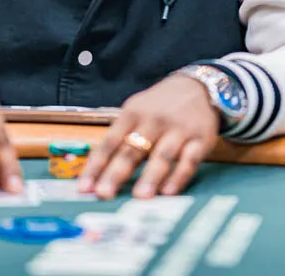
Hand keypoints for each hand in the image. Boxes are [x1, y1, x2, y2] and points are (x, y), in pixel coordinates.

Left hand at [79, 75, 219, 199]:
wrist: (198, 86)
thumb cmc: (159, 106)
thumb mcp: (135, 111)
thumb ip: (119, 138)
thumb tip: (96, 173)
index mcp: (132, 114)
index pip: (110, 142)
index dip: (96, 166)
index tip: (84, 188)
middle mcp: (154, 121)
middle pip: (132, 150)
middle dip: (117, 173)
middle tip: (104, 194)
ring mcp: (178, 130)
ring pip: (162, 155)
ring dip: (150, 176)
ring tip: (139, 197)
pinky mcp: (201, 139)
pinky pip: (189, 160)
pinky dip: (179, 176)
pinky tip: (169, 192)